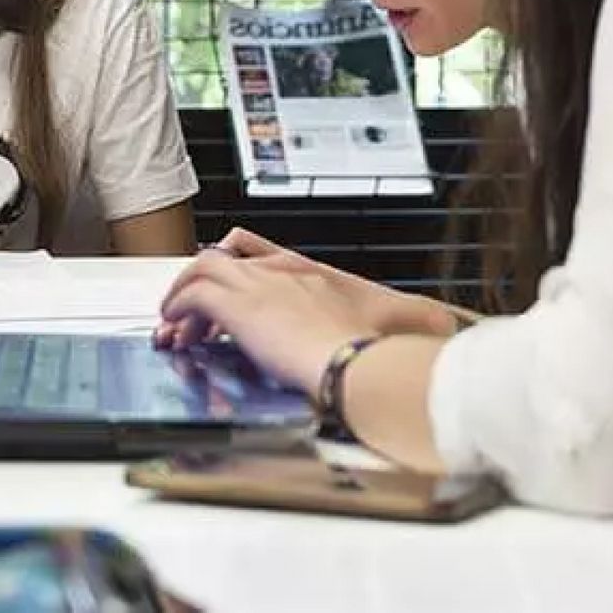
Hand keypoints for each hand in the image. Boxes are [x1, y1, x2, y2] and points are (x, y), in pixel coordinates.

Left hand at [155, 228, 456, 351]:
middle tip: (187, 311)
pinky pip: (192, 296)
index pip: (258, 249)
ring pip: (201, 270)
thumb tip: (441, 327)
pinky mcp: (238, 306)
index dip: (234, 262)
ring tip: (172, 322)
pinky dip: (177, 308)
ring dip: (182, 295)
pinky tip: (173, 328)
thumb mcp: (388, 328)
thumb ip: (394, 325)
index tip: (224, 283)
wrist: (362, 363)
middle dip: (200, 281)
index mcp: (311, 274)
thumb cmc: (377, 354)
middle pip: (224, 257)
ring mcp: (259, 285)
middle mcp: (281, 272)